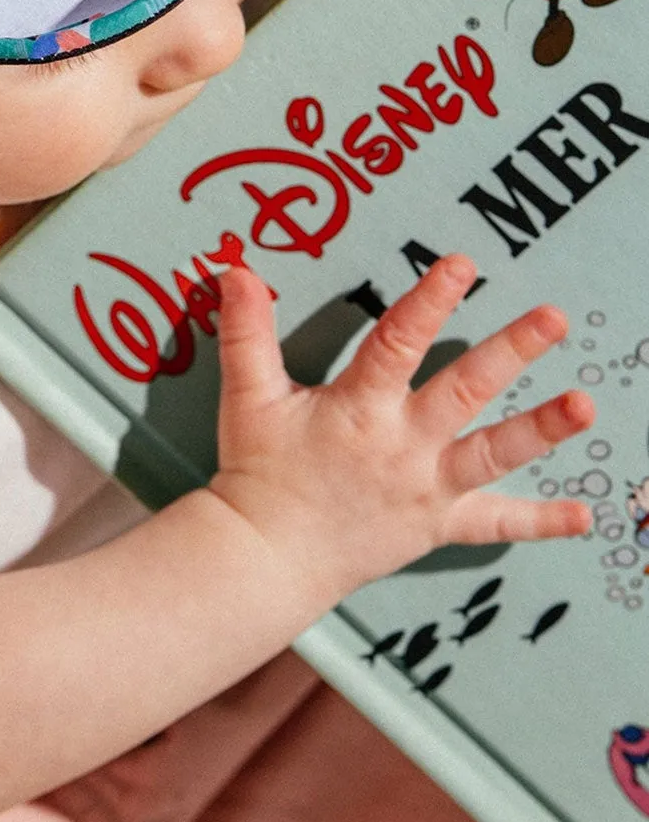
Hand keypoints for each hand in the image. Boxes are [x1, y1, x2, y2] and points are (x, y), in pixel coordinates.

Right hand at [208, 256, 592, 607]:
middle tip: (553, 317)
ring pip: (493, 455)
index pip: (398, 343)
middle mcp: (403, 447)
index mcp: (359, 410)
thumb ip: (246, 331)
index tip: (462, 264)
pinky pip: (496, 525)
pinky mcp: (438, 525)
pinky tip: (587, 513)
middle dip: (511, 352)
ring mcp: (427, 489)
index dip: (429, 302)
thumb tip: (235, 271)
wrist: (267, 557)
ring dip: (542, 430)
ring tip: (586, 406)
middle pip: (464, 393)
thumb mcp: (248, 397)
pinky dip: (542, 522)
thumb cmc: (257, 473)